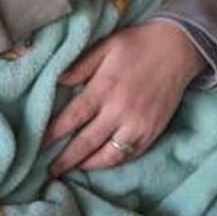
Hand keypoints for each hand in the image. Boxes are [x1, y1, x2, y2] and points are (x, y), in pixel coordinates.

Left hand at [43, 20, 204, 176]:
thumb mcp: (106, 46)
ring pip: (108, 155)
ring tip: (71, 169)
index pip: (72, 117)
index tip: (37, 144)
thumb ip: (80, 65)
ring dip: (87, 165)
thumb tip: (57, 80)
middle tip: (48, 171)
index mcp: (105, 87)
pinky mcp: (152, 131)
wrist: (178, 48)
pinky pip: (129, 154)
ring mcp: (138, 124)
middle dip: (65, 159)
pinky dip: (112, 162)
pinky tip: (99, 162)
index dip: (53, 134)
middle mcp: (120, 109)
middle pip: (86, 142)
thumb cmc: (138, 44)